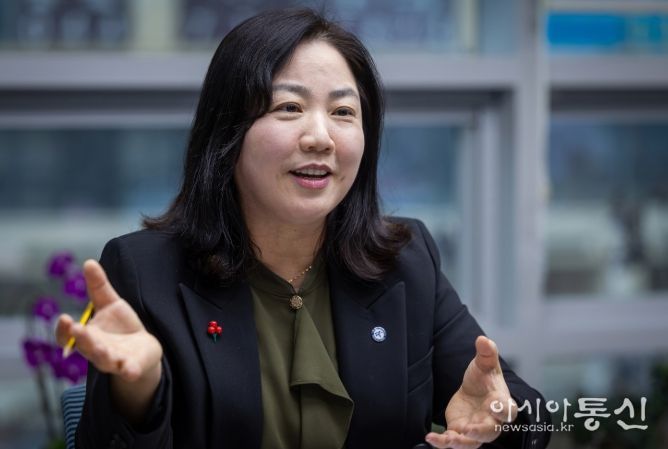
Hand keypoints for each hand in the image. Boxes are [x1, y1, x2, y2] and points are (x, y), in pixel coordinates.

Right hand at [55, 259, 162, 382]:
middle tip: (77, 329)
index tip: (64, 317)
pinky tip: (130, 370)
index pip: (68, 337)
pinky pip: (128, 371)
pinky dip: (128, 371)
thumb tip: (88, 261)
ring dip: (102, 355)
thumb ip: (99, 287)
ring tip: (102, 350)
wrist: (143, 349)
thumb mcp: (111, 304)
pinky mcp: (132, 367)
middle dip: (82, 339)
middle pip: (86, 347)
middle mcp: (96, 350)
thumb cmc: (121, 326)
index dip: (63, 330)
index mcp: (87, 336)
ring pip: (104, 360)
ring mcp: (114, 360)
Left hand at [425, 336, 516, 448]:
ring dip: (460, 443)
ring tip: (447, 440)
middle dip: (480, 432)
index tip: (496, 407)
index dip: (504, 411)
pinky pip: (452, 441)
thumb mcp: (485, 363)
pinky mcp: (459, 431)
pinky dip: (442, 443)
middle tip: (469, 430)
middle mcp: (491, 420)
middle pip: (490, 431)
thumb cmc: (484, 378)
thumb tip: (483, 339)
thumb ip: (487, 352)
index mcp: (502, 403)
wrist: (474, 390)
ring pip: (471, 442)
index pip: (507, 410)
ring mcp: (475, 428)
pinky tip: (430, 437)